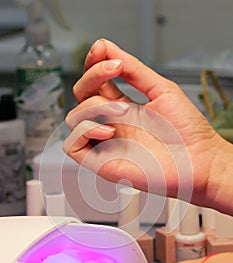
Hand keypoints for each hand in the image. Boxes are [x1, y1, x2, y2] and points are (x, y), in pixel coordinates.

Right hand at [63, 39, 230, 209]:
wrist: (197, 161)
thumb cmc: (186, 131)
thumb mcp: (161, 90)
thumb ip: (134, 70)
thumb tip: (108, 47)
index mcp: (123, 107)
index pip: (96, 83)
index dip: (92, 64)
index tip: (100, 49)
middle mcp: (111, 123)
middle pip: (81, 95)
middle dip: (92, 76)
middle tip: (113, 70)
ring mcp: (105, 142)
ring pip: (74, 117)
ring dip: (93, 105)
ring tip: (122, 110)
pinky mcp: (101, 162)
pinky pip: (72, 145)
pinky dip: (84, 132)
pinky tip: (108, 131)